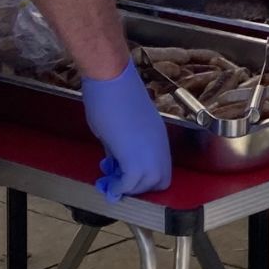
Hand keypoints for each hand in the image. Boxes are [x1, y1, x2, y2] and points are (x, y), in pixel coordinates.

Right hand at [80, 61, 172, 202]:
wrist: (111, 80)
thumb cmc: (114, 96)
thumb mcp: (120, 128)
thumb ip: (122, 147)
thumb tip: (115, 160)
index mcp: (158, 138)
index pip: (162, 169)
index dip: (144, 178)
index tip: (125, 174)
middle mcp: (159, 147)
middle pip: (160, 182)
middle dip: (137, 187)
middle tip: (117, 180)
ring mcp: (150, 152)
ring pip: (147, 186)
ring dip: (127, 187)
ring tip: (108, 178)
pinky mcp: (135, 157)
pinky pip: (129, 184)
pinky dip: (117, 187)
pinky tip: (106, 181)